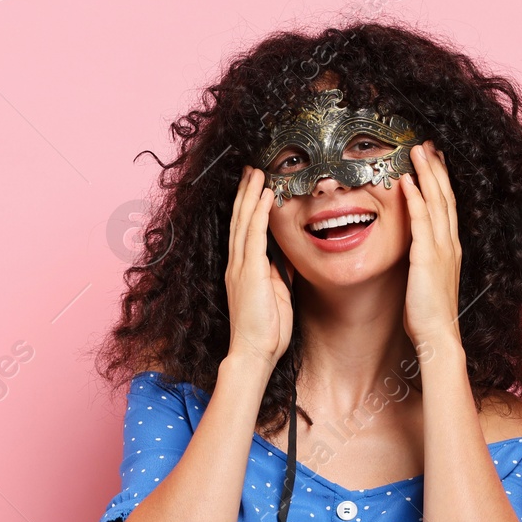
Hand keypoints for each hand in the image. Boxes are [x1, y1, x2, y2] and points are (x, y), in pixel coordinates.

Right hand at [224, 167, 292, 371]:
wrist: (253, 352)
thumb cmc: (266, 330)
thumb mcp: (276, 294)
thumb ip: (278, 273)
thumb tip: (285, 255)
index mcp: (242, 270)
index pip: (243, 230)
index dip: (247, 206)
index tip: (254, 187)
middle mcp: (237, 264)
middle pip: (238, 220)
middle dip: (245, 193)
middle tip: (250, 169)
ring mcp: (240, 267)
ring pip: (243, 222)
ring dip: (250, 195)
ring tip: (256, 172)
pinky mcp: (248, 272)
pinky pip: (253, 235)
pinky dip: (258, 213)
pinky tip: (264, 195)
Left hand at [401, 142, 463, 350]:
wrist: (437, 335)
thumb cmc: (428, 313)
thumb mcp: (427, 280)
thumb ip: (423, 261)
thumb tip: (413, 252)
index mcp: (450, 248)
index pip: (448, 206)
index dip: (442, 181)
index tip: (436, 160)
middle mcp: (449, 243)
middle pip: (446, 196)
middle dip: (437, 168)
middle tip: (428, 144)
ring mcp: (440, 248)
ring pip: (437, 201)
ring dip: (428, 173)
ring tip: (418, 150)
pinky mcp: (427, 257)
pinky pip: (422, 221)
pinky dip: (416, 198)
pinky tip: (408, 181)